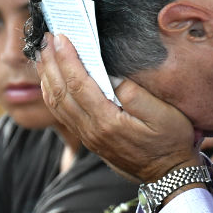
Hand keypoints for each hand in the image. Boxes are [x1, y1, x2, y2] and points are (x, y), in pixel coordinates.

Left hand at [37, 33, 200, 182]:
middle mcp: (91, 130)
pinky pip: (62, 114)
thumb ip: (136, 96)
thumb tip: (114, 77)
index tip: (60, 37)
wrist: (168, 174)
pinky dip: (52, 93)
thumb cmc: (170, 142)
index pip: (79, 84)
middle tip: (45, 39)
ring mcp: (88, 136)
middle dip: (50, 63)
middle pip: (61, 92)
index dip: (67, 59)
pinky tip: (51, 80)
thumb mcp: (163, 115)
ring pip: (57, 104)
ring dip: (47, 77)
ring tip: (43, 54)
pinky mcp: (89, 139)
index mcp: (107, 121)